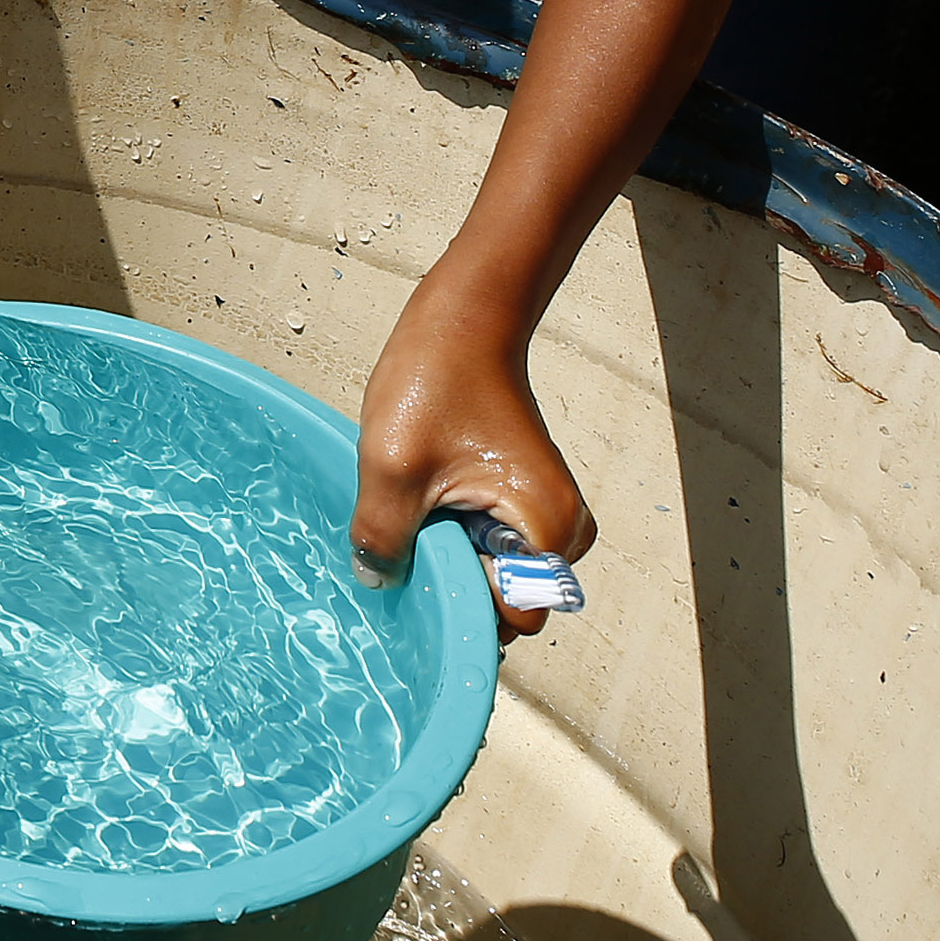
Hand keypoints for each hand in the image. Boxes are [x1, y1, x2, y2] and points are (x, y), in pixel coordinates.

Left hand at [353, 278, 596, 640]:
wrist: (461, 322)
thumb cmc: (437, 381)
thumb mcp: (393, 465)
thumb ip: (384, 536)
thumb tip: (379, 585)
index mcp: (548, 531)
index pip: (512, 618)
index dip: (460, 617)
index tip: (410, 601)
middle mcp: (561, 533)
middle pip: (501, 600)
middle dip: (450, 591)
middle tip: (395, 564)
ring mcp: (542, 518)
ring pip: (488, 573)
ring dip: (445, 562)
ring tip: (402, 532)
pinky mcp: (521, 502)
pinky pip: (486, 545)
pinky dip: (449, 540)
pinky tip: (413, 517)